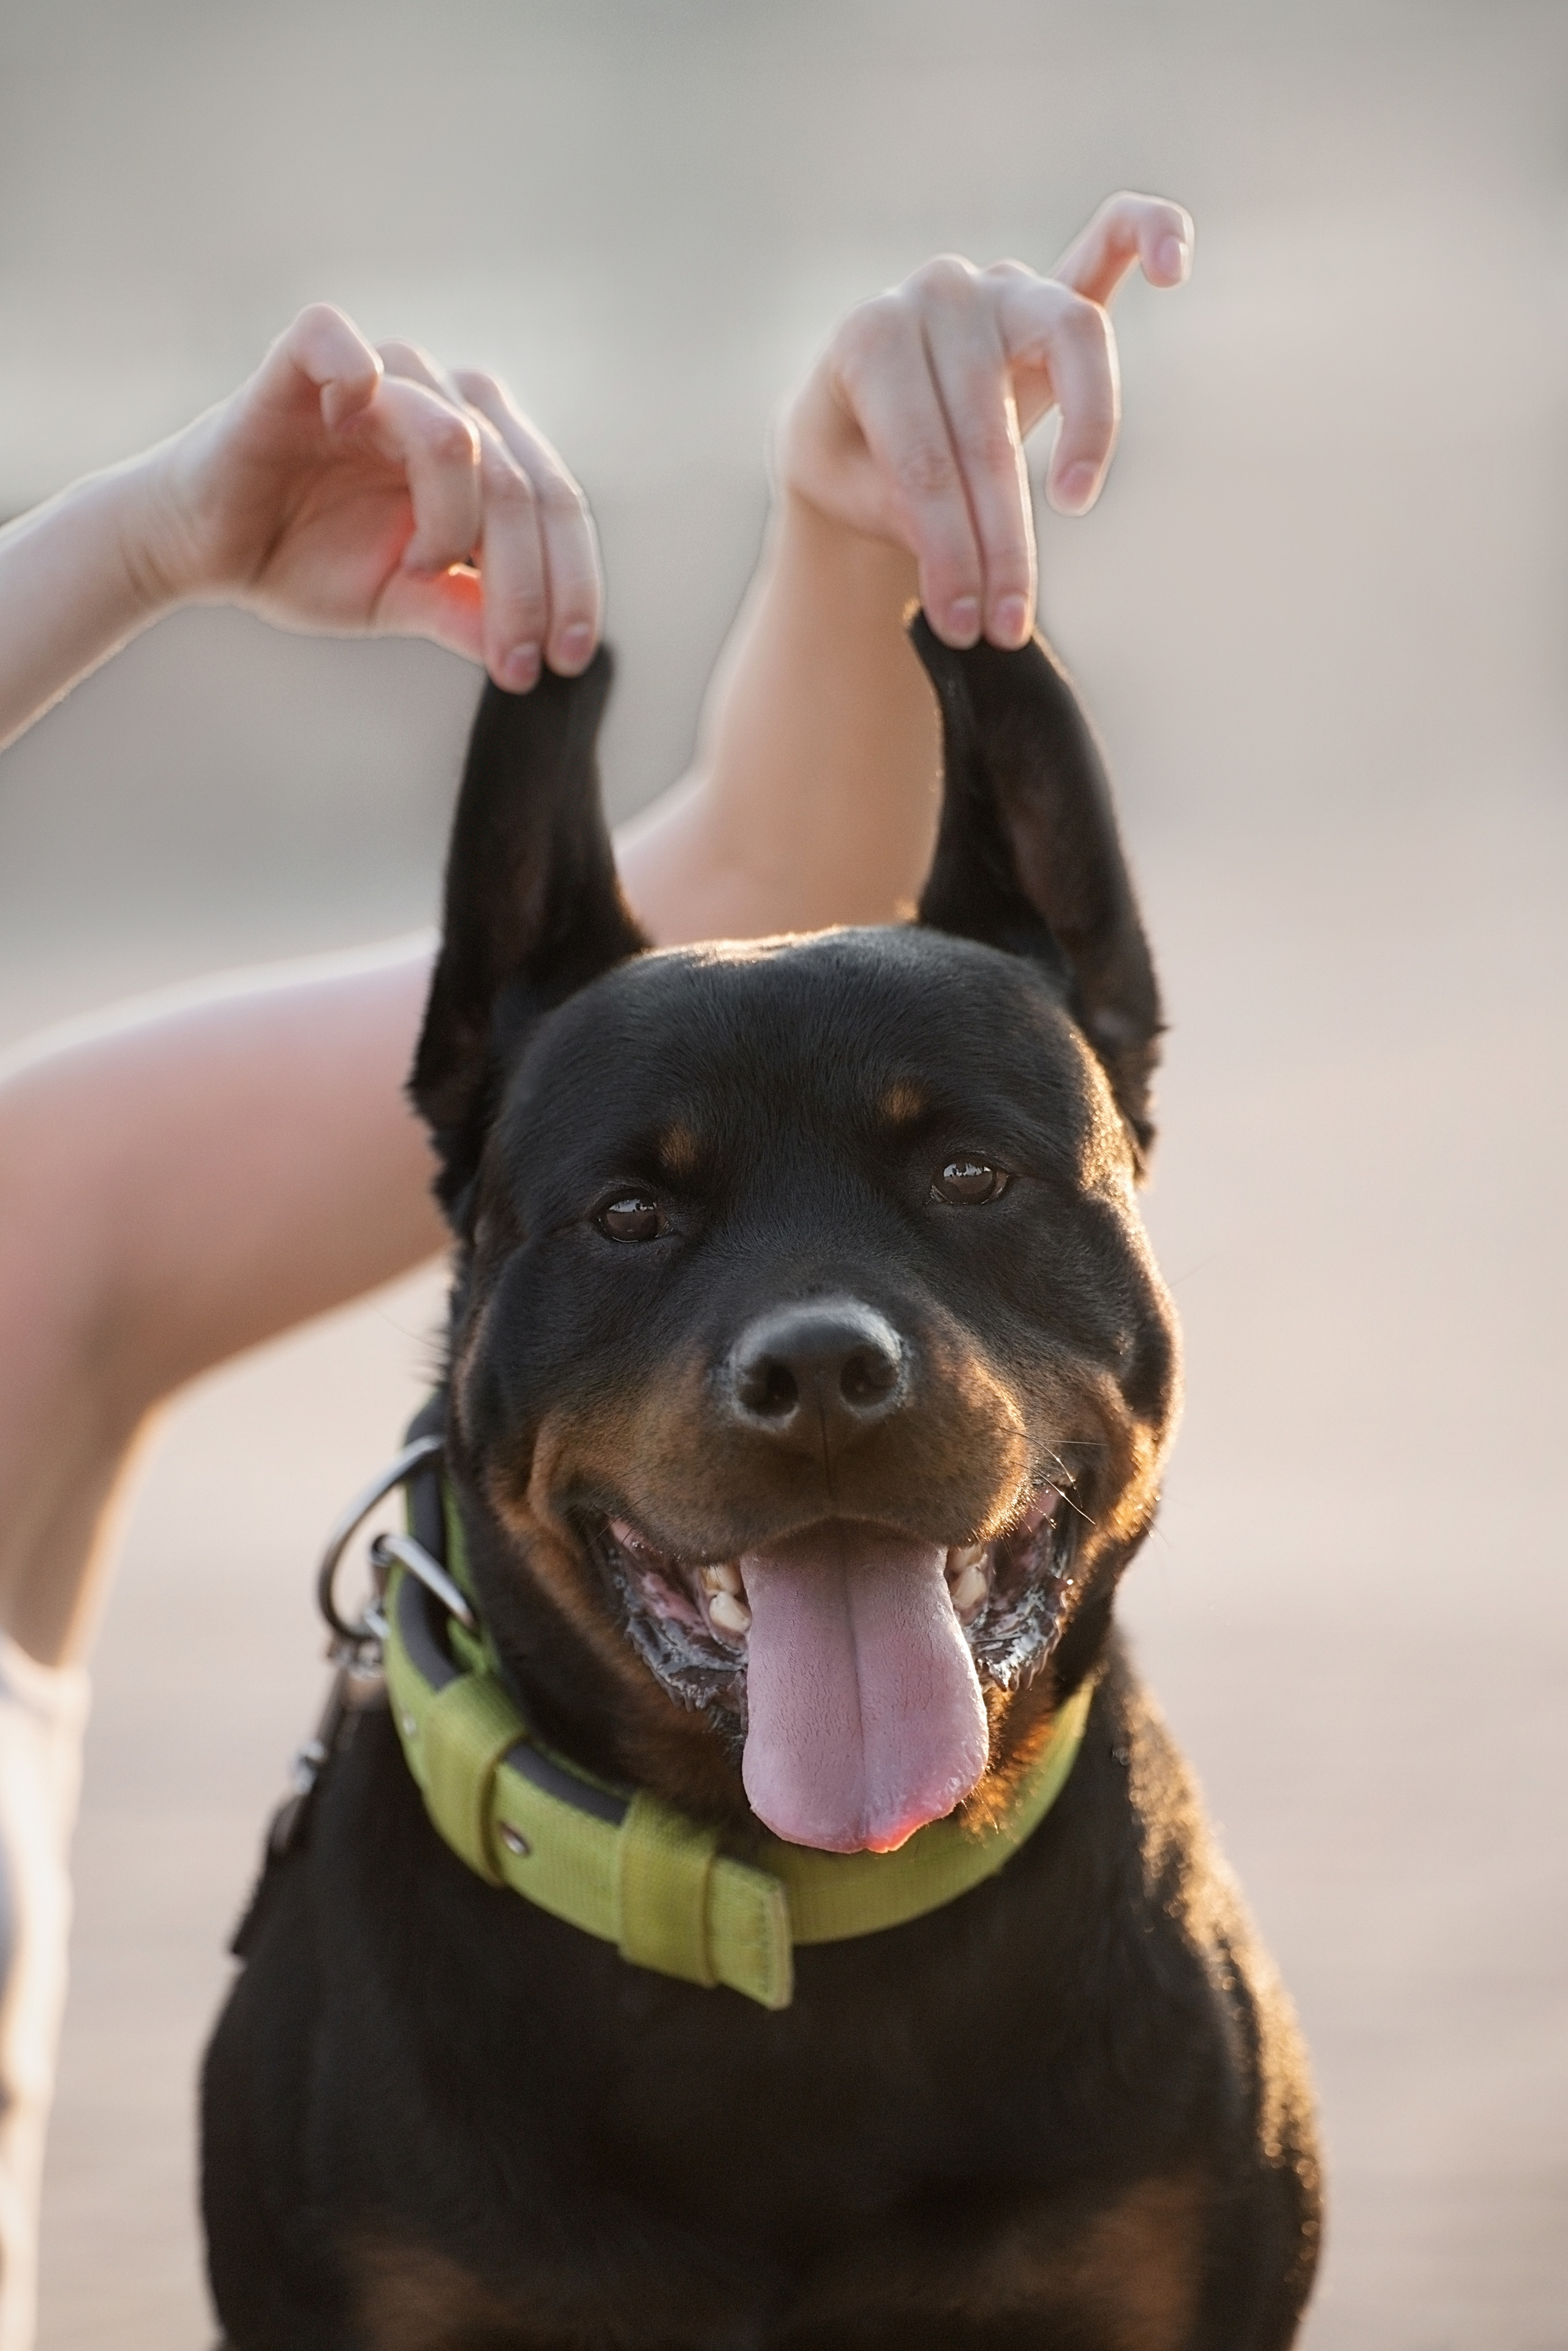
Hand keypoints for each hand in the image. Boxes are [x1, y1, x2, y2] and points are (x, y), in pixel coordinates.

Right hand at [135, 307, 600, 689]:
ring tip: (416, 567)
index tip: (564, 662)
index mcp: (482, 449)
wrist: (206, 548)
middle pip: (521, 482)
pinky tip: (352, 420)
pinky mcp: (299, 363)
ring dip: (451, 522)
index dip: (570, 585)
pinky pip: (337, 342)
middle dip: (526, 584)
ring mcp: (376, 377)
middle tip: (512, 659)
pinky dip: (354, 375)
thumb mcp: (401, 600)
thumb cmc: (307, 559)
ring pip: (457, 438)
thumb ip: (467, 612)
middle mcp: (441, 400)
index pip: (554, 504)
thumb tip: (536, 655)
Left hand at [777, 192, 1192, 650]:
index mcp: (869, 339)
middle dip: (1000, 542)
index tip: (963, 626)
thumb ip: (896, 508)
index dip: (947, 552)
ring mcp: (1002, 286)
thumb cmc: (848, 453)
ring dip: (1088, 429)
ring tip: (1075, 501)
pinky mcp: (1054, 290)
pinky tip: (1177, 268)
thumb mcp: (842, 489)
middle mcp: (938, 294)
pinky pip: (1112, 238)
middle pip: (989, 426)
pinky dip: (1150, 235)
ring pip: (1069, 340)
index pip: (922, 459)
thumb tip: (961, 555)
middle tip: (1006, 627)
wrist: (851, 410)